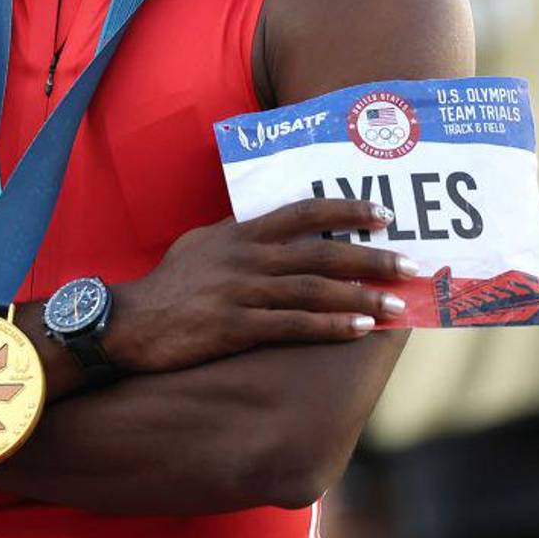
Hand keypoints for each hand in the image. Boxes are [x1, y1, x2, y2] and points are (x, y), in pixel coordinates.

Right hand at [104, 198, 419, 374]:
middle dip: (372, 256)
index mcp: (240, 232)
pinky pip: (293, 325)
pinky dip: (330, 325)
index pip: (303, 211)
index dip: (347, 209)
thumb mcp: (200, 245)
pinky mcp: (235, 327)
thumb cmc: (167, 285)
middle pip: (321, 251)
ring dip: (362, 295)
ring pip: (314, 289)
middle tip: (412, 263)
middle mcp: (246, 257)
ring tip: (399, 304)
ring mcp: (241, 291)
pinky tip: (359, 328)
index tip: (384, 214)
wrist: (126, 322)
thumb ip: (237, 236)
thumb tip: (268, 229)